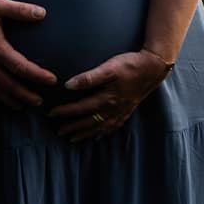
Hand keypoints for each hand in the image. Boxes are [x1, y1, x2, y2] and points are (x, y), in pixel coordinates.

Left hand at [48, 50, 170, 142]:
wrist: (153, 68)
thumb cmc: (130, 65)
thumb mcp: (109, 68)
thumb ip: (89, 78)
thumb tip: (68, 85)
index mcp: (106, 99)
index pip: (80, 108)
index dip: (65, 111)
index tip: (51, 113)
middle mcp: (113, 109)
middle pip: (88, 122)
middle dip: (72, 127)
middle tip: (58, 132)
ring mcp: (121, 112)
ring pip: (99, 128)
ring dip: (85, 134)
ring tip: (72, 139)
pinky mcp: (127, 111)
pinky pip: (112, 127)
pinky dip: (102, 133)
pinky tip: (97, 136)